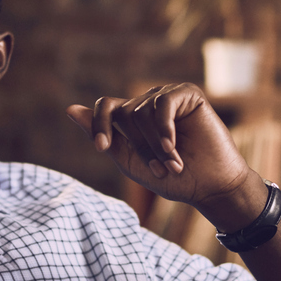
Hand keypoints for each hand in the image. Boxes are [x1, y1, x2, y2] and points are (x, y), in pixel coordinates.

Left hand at [67, 83, 268, 231]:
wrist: (210, 186)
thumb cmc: (172, 178)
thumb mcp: (129, 161)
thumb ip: (103, 137)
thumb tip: (70, 109)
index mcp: (132, 118)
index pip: (105, 107)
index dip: (99, 124)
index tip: (102, 148)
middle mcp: (148, 103)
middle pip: (124, 114)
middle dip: (139, 146)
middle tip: (159, 170)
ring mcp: (168, 97)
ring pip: (142, 111)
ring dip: (155, 144)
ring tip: (173, 164)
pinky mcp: (188, 94)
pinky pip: (163, 103)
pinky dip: (164, 129)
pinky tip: (173, 147)